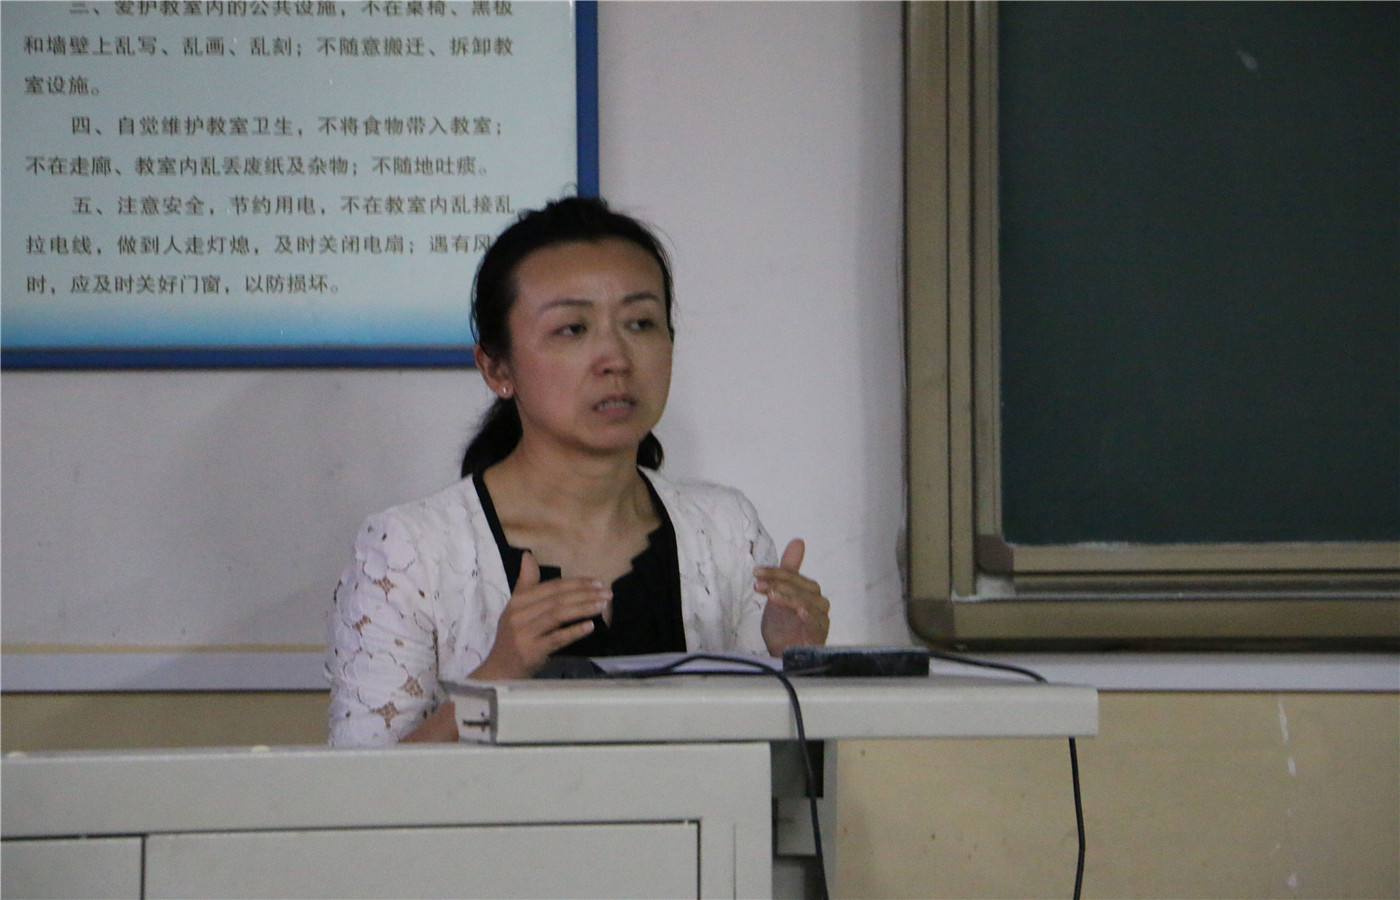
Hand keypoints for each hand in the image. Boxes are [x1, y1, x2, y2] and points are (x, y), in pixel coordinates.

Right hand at [473, 551, 609, 678]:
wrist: (499, 671)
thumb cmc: (512, 639)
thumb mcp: (516, 609)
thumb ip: (526, 583)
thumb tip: (528, 555)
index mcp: (517, 601)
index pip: (551, 587)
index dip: (575, 583)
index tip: (597, 582)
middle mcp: (519, 614)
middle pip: (557, 599)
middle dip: (584, 594)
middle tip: (607, 594)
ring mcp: (524, 633)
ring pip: (558, 615)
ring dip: (583, 609)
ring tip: (602, 606)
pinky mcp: (531, 651)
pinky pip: (556, 638)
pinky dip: (574, 631)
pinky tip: (590, 626)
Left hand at [757, 538, 830, 655]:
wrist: (782, 656)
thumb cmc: (784, 626)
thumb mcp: (778, 596)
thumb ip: (787, 571)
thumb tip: (798, 541)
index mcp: (808, 591)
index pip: (793, 576)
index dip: (776, 572)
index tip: (756, 572)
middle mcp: (817, 603)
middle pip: (801, 587)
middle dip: (779, 583)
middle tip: (759, 583)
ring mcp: (820, 619)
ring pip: (808, 602)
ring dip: (789, 597)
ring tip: (772, 595)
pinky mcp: (820, 635)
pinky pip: (817, 623)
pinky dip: (810, 616)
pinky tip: (800, 611)